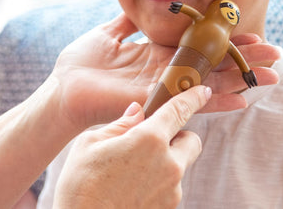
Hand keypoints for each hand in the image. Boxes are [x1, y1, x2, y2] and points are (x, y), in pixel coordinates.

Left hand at [49, 14, 278, 130]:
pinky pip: (191, 101)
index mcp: (157, 53)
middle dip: (243, 59)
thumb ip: (130, 21)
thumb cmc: (82, 62)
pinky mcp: (155, 100)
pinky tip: (242, 98)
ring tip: (270, 75)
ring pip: (210, 82)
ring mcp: (163, 87)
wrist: (63, 88)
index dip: (223, 40)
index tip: (248, 32)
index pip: (198, 45)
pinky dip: (216, 100)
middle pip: (212, 64)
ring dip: (240, 78)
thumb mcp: (110, 32)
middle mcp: (167, 71)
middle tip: (275, 54)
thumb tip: (143, 5)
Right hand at [53, 85, 210, 208]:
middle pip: (192, 140)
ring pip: (181, 165)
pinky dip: (160, 181)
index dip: (193, 97)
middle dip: (180, 135)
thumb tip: (137, 111)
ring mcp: (172, 190)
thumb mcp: (90, 144)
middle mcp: (168, 163)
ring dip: (167, 160)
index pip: (180, 110)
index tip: (203, 91)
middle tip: (155, 139)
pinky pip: (171, 186)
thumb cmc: (80, 186)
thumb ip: (120, 124)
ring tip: (135, 168)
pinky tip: (134, 186)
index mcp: (149, 139)